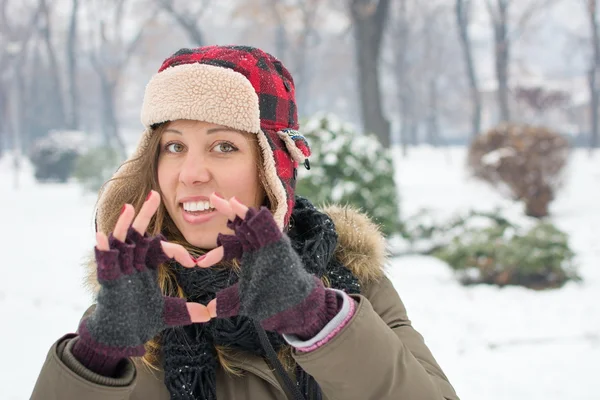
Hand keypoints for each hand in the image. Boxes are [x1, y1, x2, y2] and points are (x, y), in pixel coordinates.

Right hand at [78, 191, 210, 358]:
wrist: (123, 338)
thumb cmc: (143, 321)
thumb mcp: (172, 313)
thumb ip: (190, 310)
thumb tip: (210, 314)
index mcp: (146, 265)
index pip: (161, 248)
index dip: (176, 252)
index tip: (194, 264)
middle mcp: (131, 262)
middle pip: (137, 233)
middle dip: (145, 214)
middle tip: (155, 194)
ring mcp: (118, 270)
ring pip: (120, 241)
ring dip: (124, 225)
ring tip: (129, 207)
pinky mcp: (107, 281)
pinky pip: (104, 261)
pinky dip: (102, 248)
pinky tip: (101, 235)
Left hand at [200, 195, 324, 337]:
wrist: (294, 307)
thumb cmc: (272, 300)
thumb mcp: (244, 299)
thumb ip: (227, 301)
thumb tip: (208, 310)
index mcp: (252, 253)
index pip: (232, 244)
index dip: (217, 251)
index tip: (200, 263)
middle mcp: (260, 245)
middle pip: (242, 224)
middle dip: (227, 211)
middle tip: (212, 198)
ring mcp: (270, 244)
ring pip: (254, 222)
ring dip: (242, 210)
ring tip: (230, 201)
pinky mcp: (280, 245)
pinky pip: (270, 227)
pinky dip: (260, 218)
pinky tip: (251, 211)